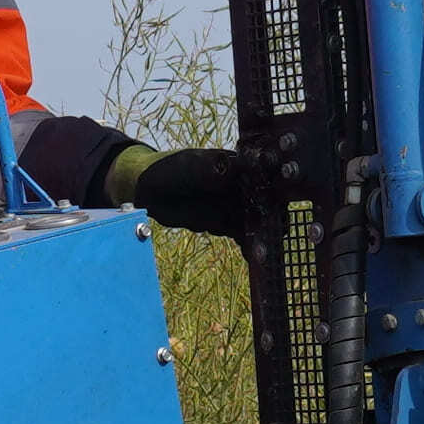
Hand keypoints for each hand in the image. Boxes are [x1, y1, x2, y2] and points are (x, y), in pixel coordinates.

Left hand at [112, 145, 263, 239]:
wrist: (146, 190)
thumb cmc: (165, 170)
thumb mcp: (184, 168)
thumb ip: (205, 169)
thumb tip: (229, 171)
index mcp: (235, 164)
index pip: (262, 176)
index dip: (273, 189)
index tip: (277, 205)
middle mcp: (239, 184)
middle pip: (264, 202)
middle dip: (271, 219)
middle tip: (275, 237)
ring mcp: (233, 204)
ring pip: (255, 221)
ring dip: (263, 237)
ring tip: (266, 254)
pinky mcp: (225, 221)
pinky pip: (242, 235)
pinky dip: (250, 246)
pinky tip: (256, 259)